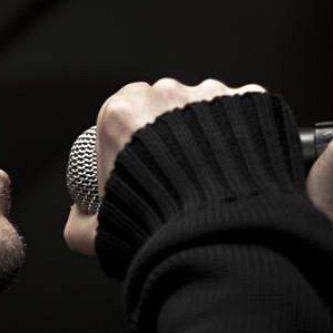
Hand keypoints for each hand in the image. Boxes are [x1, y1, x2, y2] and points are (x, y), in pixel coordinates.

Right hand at [64, 78, 264, 255]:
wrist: (224, 239)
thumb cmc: (156, 231)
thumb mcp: (97, 233)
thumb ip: (78, 223)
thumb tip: (77, 217)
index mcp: (120, 111)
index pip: (122, 113)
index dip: (129, 138)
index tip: (140, 164)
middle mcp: (165, 92)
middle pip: (164, 105)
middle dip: (170, 131)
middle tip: (180, 172)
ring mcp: (213, 93)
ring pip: (207, 107)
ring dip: (209, 133)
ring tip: (216, 175)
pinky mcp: (254, 101)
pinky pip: (246, 114)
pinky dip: (246, 136)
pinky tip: (245, 167)